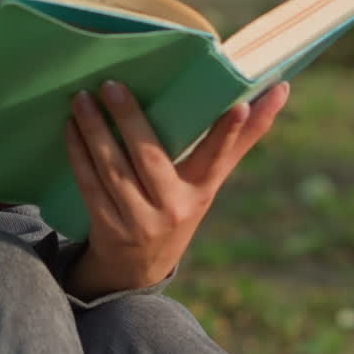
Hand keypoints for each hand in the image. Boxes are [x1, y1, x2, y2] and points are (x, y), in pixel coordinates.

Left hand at [64, 79, 288, 299]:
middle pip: (151, 157)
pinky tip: (70, 127)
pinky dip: (79, 154)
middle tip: (111, 84)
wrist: (138, 268)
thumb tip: (282, 89)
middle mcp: (174, 207)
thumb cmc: (179, 203)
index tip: (240, 104)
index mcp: (203, 190)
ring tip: (82, 98)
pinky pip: (90, 185)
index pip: (221, 156)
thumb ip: (240, 137)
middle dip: (131, 120)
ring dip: (95, 132)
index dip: (232, 132)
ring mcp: (140, 221)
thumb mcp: (210, 178)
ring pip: (114, 170)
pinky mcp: (109, 228)